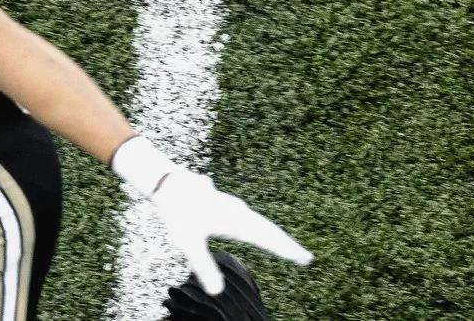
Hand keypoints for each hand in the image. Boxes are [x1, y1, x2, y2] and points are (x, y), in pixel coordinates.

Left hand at [110, 134, 312, 294]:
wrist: (167, 182)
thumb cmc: (177, 211)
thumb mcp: (188, 243)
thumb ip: (203, 266)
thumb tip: (216, 292)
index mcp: (236, 221)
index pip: (268, 238)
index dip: (287, 249)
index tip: (306, 258)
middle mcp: (239, 212)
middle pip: (269, 230)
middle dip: (287, 245)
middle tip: (306, 258)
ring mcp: (234, 208)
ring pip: (260, 223)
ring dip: (275, 236)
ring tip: (288, 249)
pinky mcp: (226, 206)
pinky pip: (249, 220)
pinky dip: (259, 229)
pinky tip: (258, 232)